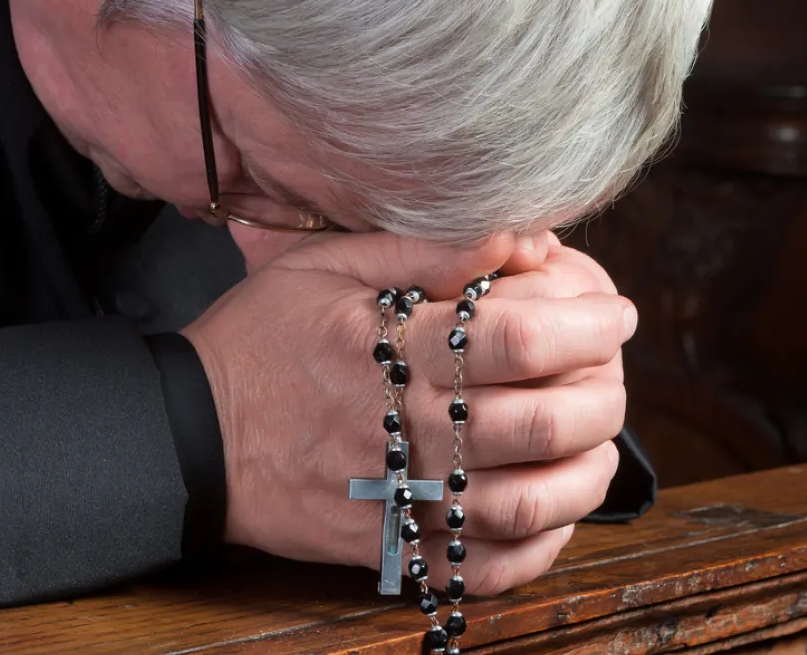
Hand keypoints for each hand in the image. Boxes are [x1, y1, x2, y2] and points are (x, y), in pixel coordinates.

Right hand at [181, 230, 633, 594]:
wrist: (190, 436)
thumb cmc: (260, 339)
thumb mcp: (324, 265)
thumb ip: (424, 248)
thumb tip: (520, 238)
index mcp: (387, 351)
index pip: (518, 338)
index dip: (586, 322)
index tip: (614, 310)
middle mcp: (400, 430)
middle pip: (539, 423)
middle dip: (605, 394)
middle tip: (616, 370)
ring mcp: (395, 499)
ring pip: (527, 504)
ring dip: (588, 472)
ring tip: (603, 438)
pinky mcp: (387, 548)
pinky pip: (483, 568)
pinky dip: (540, 546)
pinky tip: (557, 510)